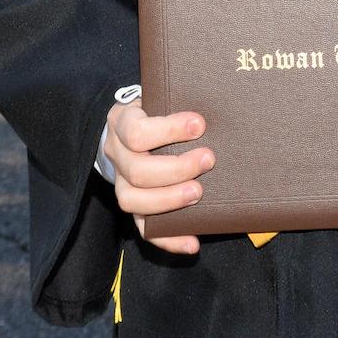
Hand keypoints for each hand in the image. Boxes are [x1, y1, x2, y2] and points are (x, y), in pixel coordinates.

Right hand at [106, 100, 213, 254]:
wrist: (128, 124)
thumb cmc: (154, 108)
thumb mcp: (158, 95)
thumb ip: (177, 99)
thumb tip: (221, 101)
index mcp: (122, 122)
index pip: (137, 132)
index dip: (169, 130)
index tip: (199, 124)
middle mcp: (116, 154)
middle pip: (138, 170)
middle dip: (176, 168)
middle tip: (208, 160)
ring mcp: (120, 183)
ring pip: (134, 201)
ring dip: (169, 201)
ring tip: (199, 193)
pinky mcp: (132, 205)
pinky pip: (143, 229)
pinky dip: (168, 239)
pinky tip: (192, 242)